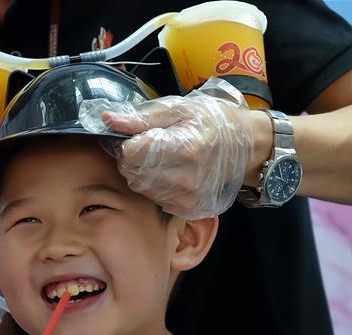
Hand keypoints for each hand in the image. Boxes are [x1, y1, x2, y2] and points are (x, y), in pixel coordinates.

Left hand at [92, 78, 254, 219]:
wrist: (244, 145)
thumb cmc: (212, 121)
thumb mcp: (179, 109)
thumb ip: (141, 118)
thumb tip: (107, 120)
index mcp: (185, 148)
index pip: (131, 154)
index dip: (127, 143)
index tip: (137, 136)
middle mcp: (187, 178)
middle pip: (133, 172)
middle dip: (132, 158)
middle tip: (149, 145)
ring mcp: (188, 197)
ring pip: (141, 188)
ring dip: (142, 172)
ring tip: (162, 158)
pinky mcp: (189, 209)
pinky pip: (155, 199)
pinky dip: (155, 186)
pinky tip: (170, 173)